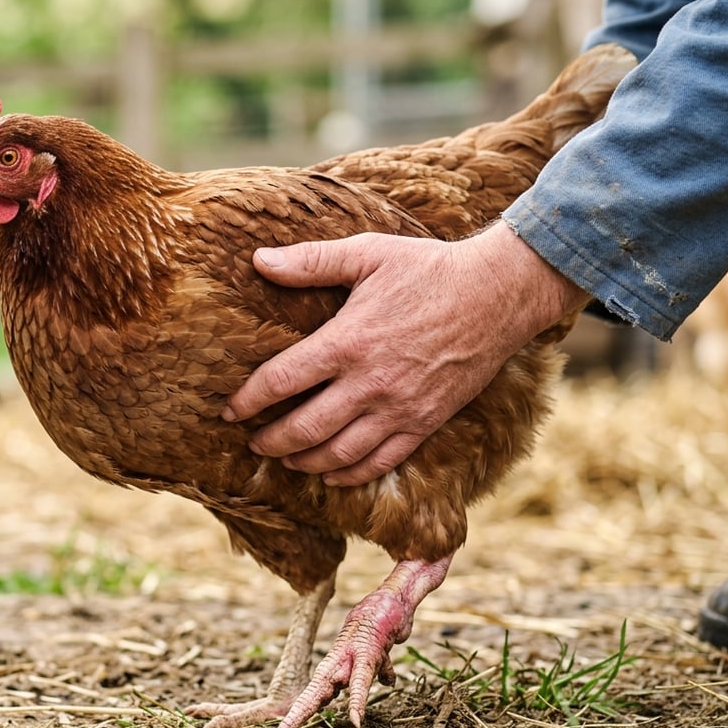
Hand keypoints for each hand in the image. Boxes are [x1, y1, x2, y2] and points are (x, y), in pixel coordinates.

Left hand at [222, 222, 587, 485]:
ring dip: (305, 463)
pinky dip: (350, 474)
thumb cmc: (429, 269)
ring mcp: (398, 408)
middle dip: (271, 442)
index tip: (229, 412)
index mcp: (347, 342)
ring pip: (339, 454)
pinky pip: (381, 461)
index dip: (247, 401)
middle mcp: (369, 383)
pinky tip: (332, 474)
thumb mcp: (368, 253)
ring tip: (286, 460)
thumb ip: (310, 261)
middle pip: (304, 428)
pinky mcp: (425, 422)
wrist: (499, 294)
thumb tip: (258, 260)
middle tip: (254, 444)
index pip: (280, 381)